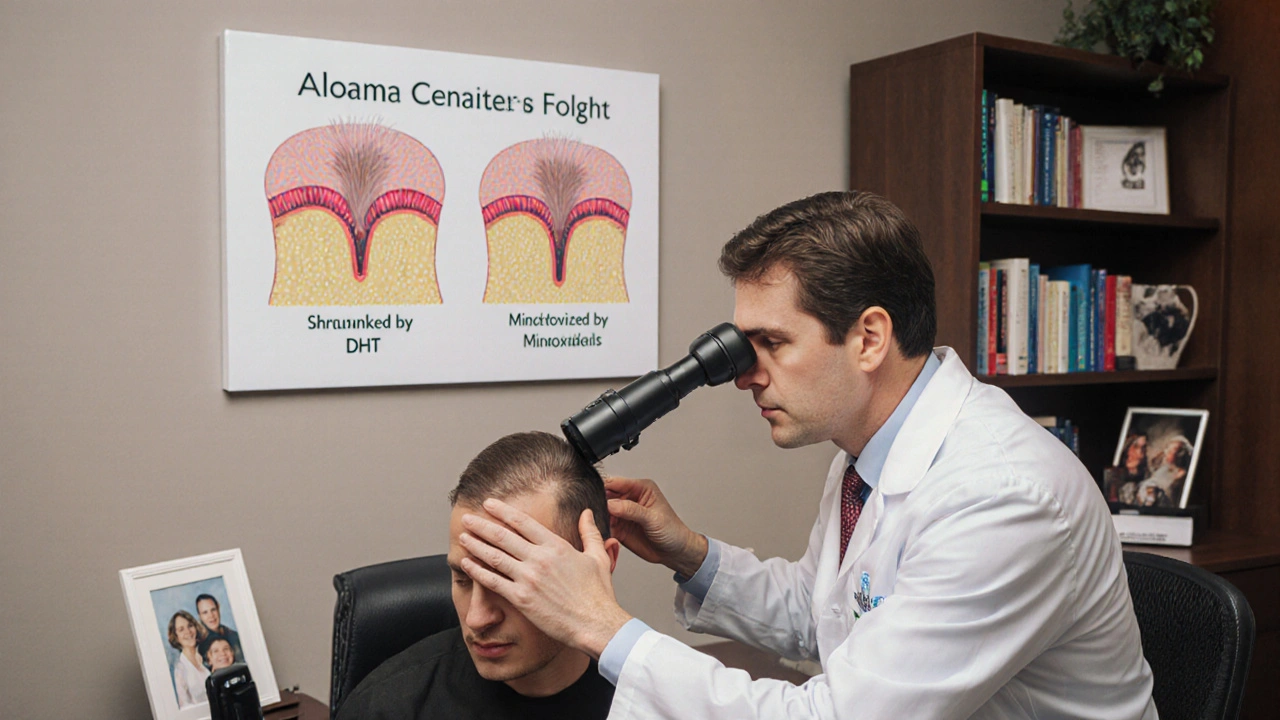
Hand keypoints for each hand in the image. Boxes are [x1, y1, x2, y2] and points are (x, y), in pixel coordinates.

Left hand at [458, 500, 631, 657]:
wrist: (595, 624)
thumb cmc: (598, 594)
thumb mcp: (598, 557)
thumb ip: (590, 533)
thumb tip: (587, 513)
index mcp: (556, 546)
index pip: (522, 522)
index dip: (502, 511)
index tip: (489, 504)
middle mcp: (540, 559)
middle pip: (503, 536)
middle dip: (482, 525)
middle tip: (467, 518)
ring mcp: (529, 578)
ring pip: (494, 556)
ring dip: (475, 545)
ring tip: (463, 536)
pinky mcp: (522, 599)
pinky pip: (493, 582)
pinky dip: (477, 571)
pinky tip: (466, 564)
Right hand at [605, 477, 707, 577]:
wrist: (676, 552)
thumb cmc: (672, 531)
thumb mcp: (653, 518)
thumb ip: (632, 510)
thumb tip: (611, 504)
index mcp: (640, 488)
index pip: (616, 482)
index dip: (604, 487)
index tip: (596, 496)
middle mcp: (630, 499)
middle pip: (606, 496)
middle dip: (598, 503)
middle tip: (595, 512)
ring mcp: (623, 514)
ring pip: (603, 511)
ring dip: (598, 517)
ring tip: (598, 523)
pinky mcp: (619, 528)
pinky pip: (604, 526)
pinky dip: (600, 529)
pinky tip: (601, 532)